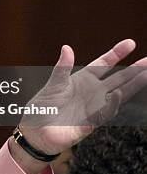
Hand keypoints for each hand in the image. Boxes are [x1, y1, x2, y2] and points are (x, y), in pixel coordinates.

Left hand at [20, 39, 146, 155]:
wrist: (36, 130)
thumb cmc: (44, 106)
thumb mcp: (54, 84)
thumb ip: (62, 67)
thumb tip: (67, 47)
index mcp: (84, 79)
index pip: (104, 63)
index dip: (117, 53)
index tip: (130, 43)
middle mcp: (93, 92)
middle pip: (119, 78)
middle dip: (135, 70)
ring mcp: (95, 106)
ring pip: (120, 94)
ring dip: (133, 85)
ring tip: (146, 75)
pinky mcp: (92, 122)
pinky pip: (105, 112)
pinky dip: (112, 103)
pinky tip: (118, 94)